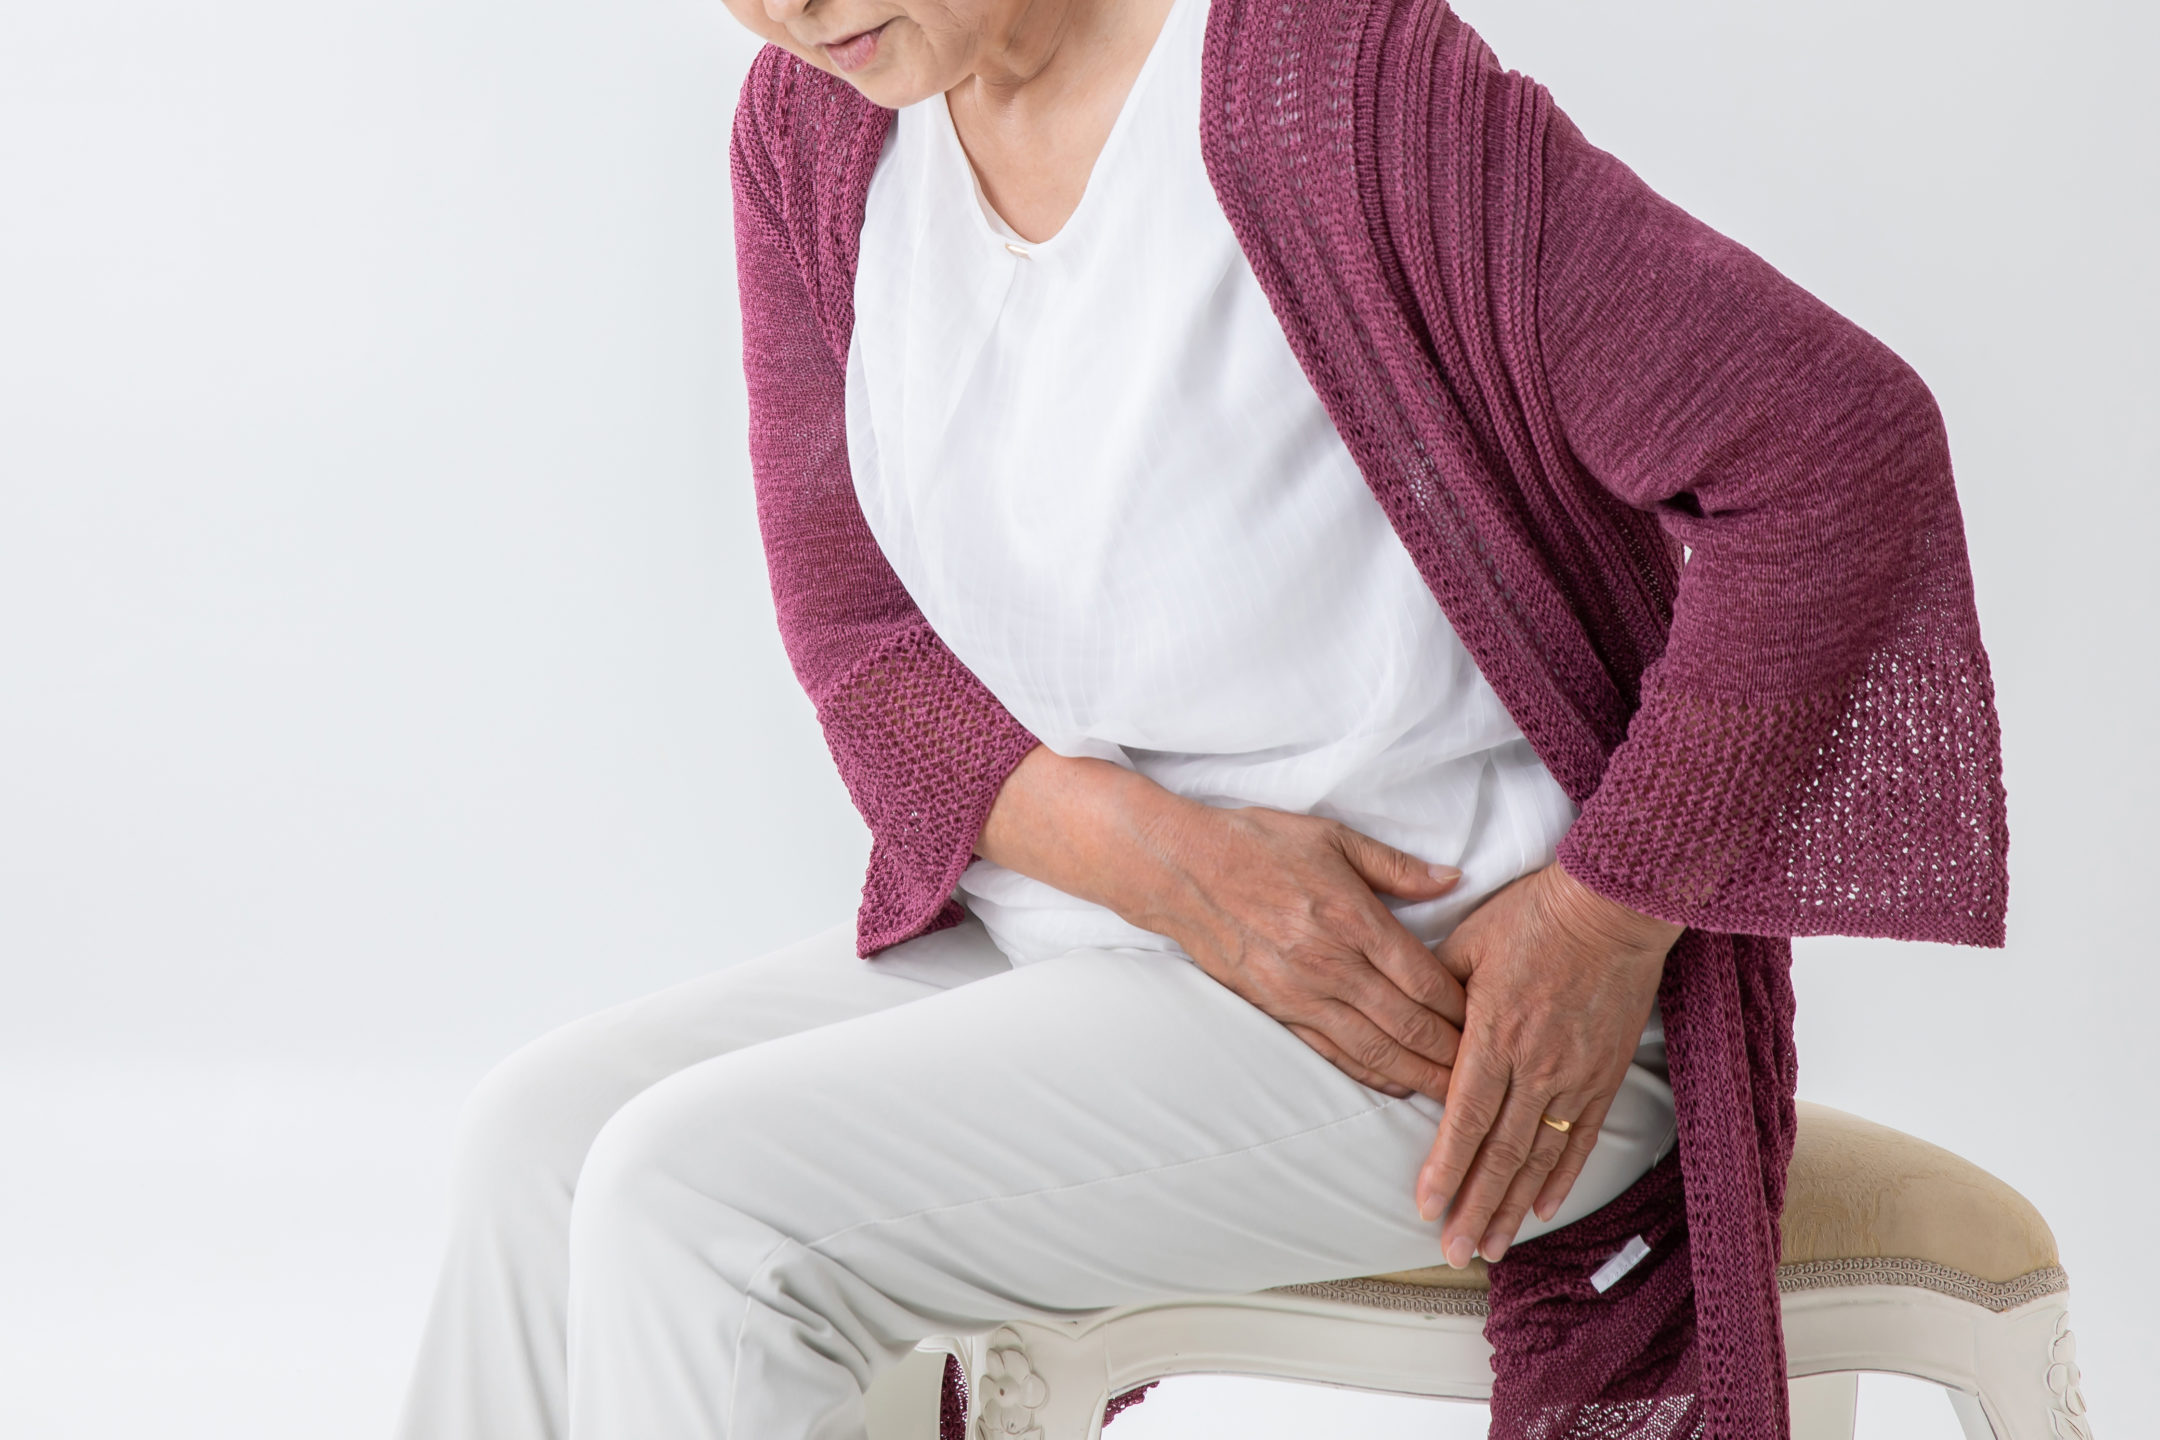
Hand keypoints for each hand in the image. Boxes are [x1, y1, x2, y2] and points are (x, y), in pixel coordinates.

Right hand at [1138, 803, 1470, 1099]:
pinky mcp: (1276, 1010)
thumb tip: (1453, 879)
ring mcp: (1301, 994)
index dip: (1463, 1008)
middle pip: (1408, 1024)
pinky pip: (1332, 1053)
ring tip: (1454, 1095)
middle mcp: (1331, 966)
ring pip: (1374, 1049)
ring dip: (1418, 1075)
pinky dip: (1368, 1073)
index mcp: (1352, 920)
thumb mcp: (1333, 837)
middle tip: (1490, 1072)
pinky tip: (1394, 1083)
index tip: (1491, 1019)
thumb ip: (1396, 867)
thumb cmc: (1256, 844)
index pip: (1424, 979)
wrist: (1180, 870)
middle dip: (1452, 1053)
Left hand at [1413, 861, 1679, 1264]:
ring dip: (1512, 1207)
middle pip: (1499, 1154)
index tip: (1424, 1208)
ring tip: (1491, 1247)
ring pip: (1538, 1157)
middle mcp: (1535, 1068)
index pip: (1463, 1119)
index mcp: (1494, 1036)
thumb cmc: (1535, 915)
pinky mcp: (1604, 1075)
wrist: (1614, 907)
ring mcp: (1574, 1077)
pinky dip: (1560, 1177)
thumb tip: (1412, 1024)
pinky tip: (1542, 1208)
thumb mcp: (1468, 942)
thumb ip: (1436, 990)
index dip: (1444, 1169)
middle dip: (1473, 1208)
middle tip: (1453, 1252)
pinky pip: (1580, 1138)